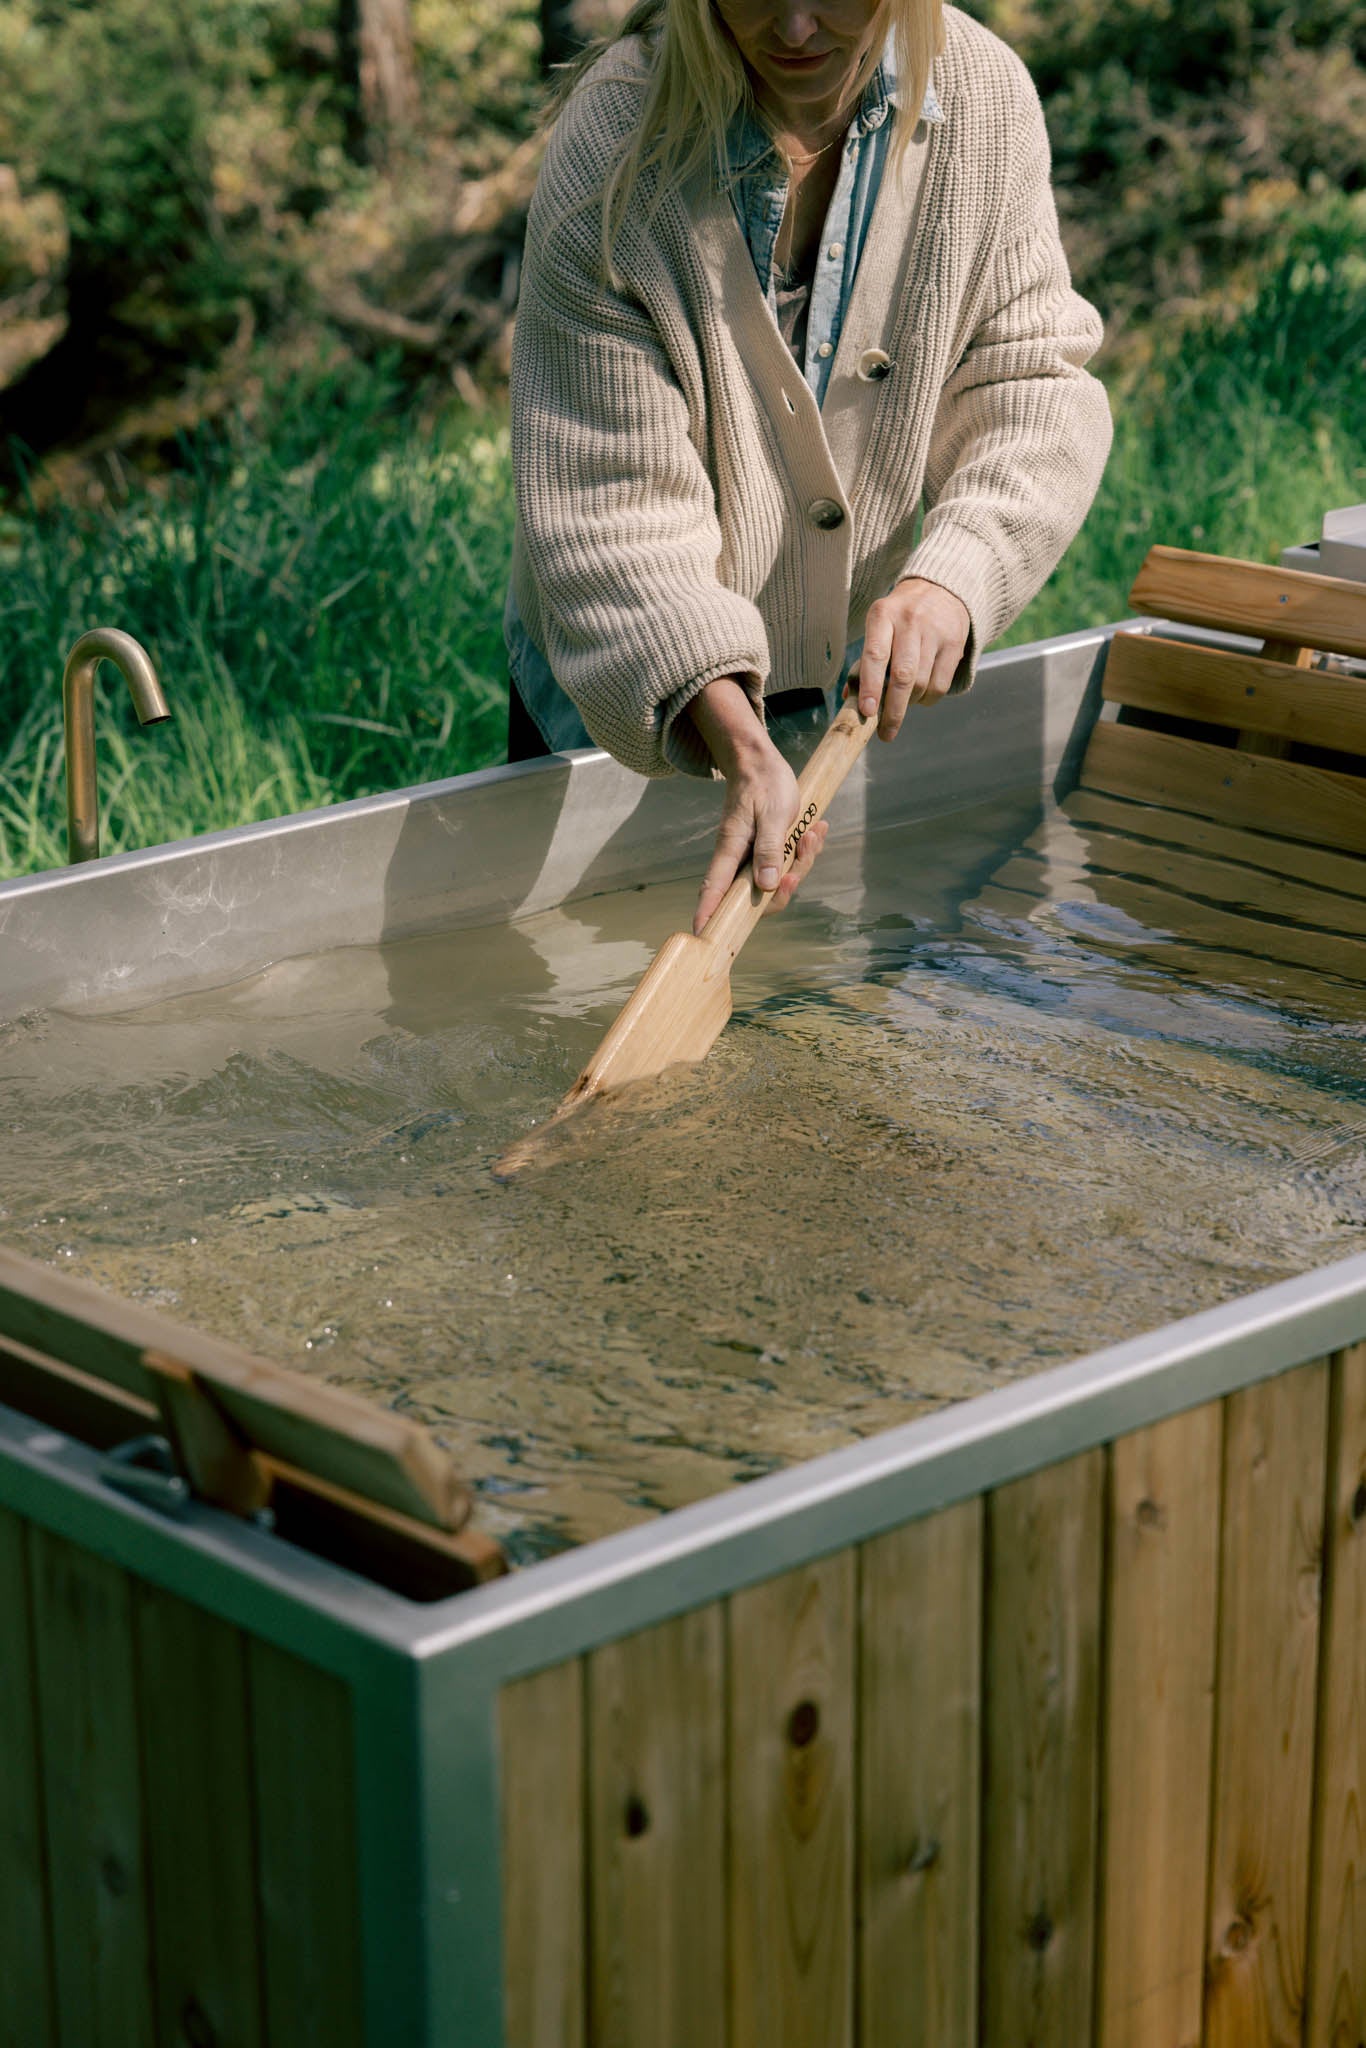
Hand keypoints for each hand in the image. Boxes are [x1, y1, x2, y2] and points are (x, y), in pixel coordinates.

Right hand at [688, 677, 828, 934]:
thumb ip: (768, 850)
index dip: (709, 914)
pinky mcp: (768, 849)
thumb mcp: (772, 815)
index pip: (715, 889)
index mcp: (732, 850)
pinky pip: (788, 862)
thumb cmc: (764, 784)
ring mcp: (754, 856)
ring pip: (778, 878)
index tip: (703, 935)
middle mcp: (739, 858)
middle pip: (757, 894)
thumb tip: (766, 886)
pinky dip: (805, 850)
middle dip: (786, 886)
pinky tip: (816, 828)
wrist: (762, 761)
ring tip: (813, 832)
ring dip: (803, 860)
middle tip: (801, 864)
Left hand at [847, 578, 970, 739]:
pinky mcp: (955, 643)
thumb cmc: (899, 618)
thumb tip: (850, 699)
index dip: (870, 686)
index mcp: (882, 616)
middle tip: (885, 733)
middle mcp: (910, 621)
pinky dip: (928, 700)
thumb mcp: (878, 627)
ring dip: (910, 704)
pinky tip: (921, 697)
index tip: (867, 712)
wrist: (940, 590)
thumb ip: (865, 662)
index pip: (875, 655)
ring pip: (922, 684)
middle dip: (893, 710)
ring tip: (903, 704)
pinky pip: (940, 685)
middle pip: (903, 676)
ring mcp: (935, 632)